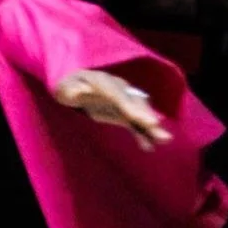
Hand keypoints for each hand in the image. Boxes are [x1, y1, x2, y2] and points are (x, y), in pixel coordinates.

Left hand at [52, 69, 173, 151]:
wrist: (75, 86)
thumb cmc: (67, 87)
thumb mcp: (63, 88)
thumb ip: (71, 90)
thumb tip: (76, 91)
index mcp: (102, 81)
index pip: (117, 93)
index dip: (128, 104)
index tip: (137, 116)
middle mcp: (118, 89)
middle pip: (134, 102)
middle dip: (145, 114)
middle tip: (155, 126)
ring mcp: (124, 101)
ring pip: (140, 113)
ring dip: (151, 126)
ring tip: (164, 140)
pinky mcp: (125, 113)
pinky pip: (136, 124)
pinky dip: (143, 134)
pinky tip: (149, 146)